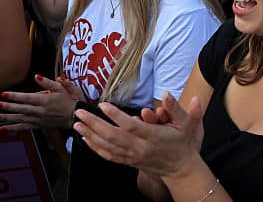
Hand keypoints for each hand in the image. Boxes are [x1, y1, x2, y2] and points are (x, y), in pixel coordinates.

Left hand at [0, 74, 78, 130]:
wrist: (73, 115)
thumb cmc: (66, 100)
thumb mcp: (60, 88)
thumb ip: (47, 82)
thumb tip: (36, 76)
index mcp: (44, 100)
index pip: (26, 98)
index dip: (14, 96)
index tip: (3, 94)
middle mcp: (39, 111)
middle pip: (21, 109)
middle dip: (8, 107)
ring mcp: (37, 119)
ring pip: (20, 119)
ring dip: (7, 118)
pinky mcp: (37, 125)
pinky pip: (23, 128)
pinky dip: (13, 129)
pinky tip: (2, 129)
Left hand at [73, 92, 205, 178]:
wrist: (180, 169)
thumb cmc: (182, 144)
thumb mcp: (185, 123)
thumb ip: (176, 108)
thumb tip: (168, 93)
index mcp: (152, 137)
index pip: (131, 126)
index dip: (116, 116)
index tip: (103, 105)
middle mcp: (139, 148)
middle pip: (113, 136)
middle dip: (94, 123)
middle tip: (80, 112)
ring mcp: (132, 156)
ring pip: (107, 146)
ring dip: (90, 135)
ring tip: (77, 123)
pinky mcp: (128, 161)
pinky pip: (108, 155)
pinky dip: (95, 147)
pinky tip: (86, 139)